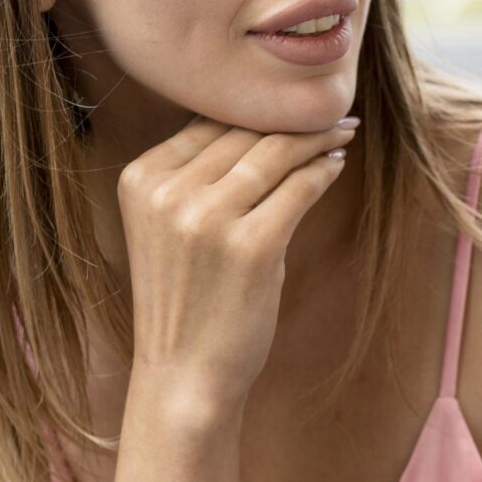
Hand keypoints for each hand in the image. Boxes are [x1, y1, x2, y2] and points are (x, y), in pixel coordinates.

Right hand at [117, 118, 353, 415]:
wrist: (184, 375)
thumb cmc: (185, 301)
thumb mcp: (169, 229)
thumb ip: (195, 178)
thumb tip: (255, 124)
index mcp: (140, 180)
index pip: (206, 124)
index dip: (253, 111)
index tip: (288, 106)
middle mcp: (168, 193)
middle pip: (243, 132)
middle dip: (290, 119)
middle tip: (329, 109)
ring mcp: (208, 218)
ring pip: (275, 153)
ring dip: (316, 137)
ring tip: (341, 131)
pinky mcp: (252, 245)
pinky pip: (300, 187)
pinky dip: (323, 170)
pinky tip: (336, 163)